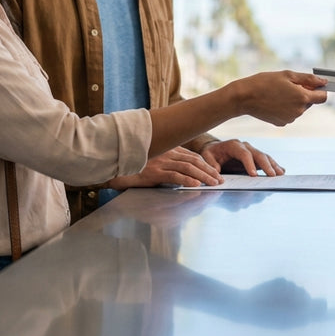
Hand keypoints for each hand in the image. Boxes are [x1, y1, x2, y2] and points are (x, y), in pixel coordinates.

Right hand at [106, 146, 223, 188]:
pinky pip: (174, 175)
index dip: (205, 164)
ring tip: (213, 184)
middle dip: (208, 171)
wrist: (115, 170)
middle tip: (219, 180)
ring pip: (187, 168)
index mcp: (167, 150)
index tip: (215, 173)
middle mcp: (165, 153)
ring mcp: (159, 162)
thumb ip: (169, 166)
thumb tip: (186, 175)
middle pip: (193, 161)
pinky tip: (196, 185)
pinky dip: (187, 180)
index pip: (191, 156)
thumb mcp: (155, 165)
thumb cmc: (135, 169)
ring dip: (203, 176)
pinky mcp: (153, 172)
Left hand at [199, 139, 285, 176]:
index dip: (249, 164)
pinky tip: (281, 171)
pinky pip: (267, 160)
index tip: (253, 175)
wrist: (216, 149)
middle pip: (258, 154)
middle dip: (266, 165)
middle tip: (272, 176)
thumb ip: (210, 163)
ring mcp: (252, 151)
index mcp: (234, 145)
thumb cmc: (211, 153)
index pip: (244, 154)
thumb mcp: (206, 156)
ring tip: (280, 174)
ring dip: (273, 165)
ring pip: (265, 157)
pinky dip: (274, 165)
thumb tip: (217, 171)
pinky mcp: (256, 157)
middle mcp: (245, 146)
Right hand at [234, 70, 327, 125]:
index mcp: (302, 98)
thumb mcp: (288, 75)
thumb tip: (323, 82)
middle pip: (310, 102)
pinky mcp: (282, 123)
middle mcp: (299, 111)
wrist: (245, 97)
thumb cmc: (265, 82)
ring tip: (278, 93)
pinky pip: (289, 114)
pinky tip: (274, 102)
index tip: (312, 85)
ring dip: (294, 101)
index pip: (323, 97)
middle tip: (287, 86)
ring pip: (299, 108)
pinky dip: (285, 108)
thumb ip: (308, 79)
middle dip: (303, 94)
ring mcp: (290, 118)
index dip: (319, 90)